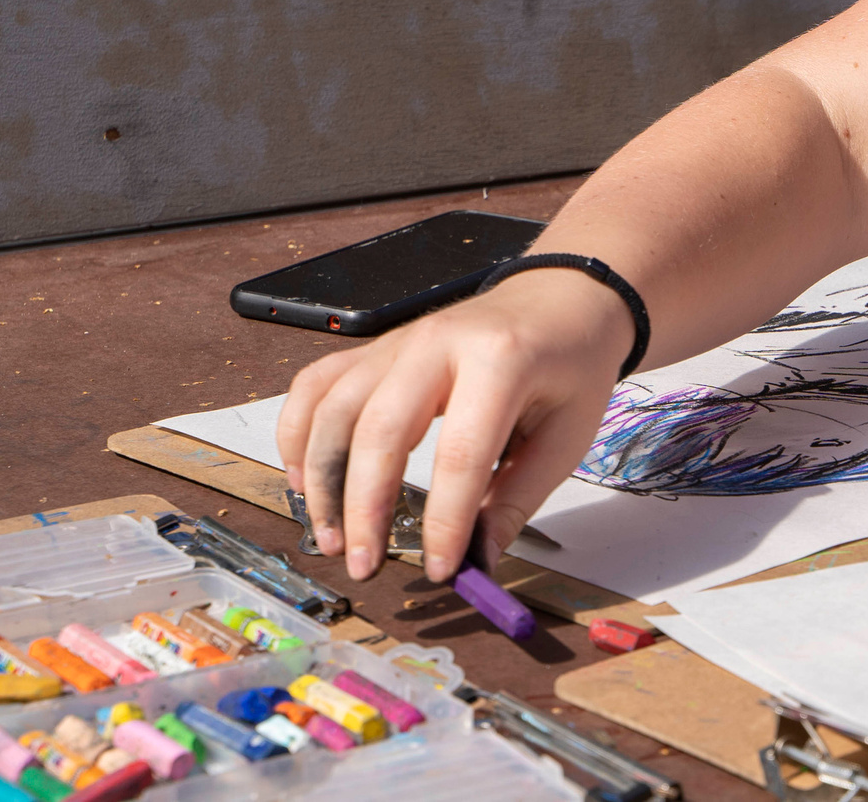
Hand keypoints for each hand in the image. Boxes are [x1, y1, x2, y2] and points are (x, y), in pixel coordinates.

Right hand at [278, 268, 629, 582]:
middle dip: (364, 508)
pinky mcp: (375, 349)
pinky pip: (315, 386)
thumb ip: (518, 499)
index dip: (446, 519)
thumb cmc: (570, 363)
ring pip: (333, 409)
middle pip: (380, 430)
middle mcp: (439, 342)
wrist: (561, 298)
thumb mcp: (567, 433)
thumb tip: (478, 561)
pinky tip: (305, 481)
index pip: (462, 453)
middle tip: (364, 564)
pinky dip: (297, 435)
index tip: (442, 569)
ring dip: (321, 480)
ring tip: (332, 537)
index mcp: (501, 359)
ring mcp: (399, 341)